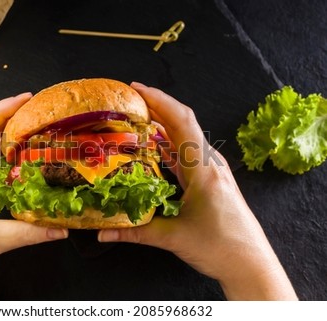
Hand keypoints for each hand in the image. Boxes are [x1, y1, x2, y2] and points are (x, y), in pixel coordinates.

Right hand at [98, 83, 296, 299]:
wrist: (251, 263)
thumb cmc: (221, 248)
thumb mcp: (173, 238)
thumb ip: (135, 232)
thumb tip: (102, 232)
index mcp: (203, 169)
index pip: (181, 122)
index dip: (159, 100)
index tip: (136, 88)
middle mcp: (209, 163)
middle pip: (182, 123)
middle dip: (155, 107)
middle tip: (128, 101)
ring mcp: (212, 170)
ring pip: (185, 137)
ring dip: (162, 124)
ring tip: (136, 118)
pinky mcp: (210, 179)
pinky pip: (187, 153)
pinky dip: (169, 144)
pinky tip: (154, 145)